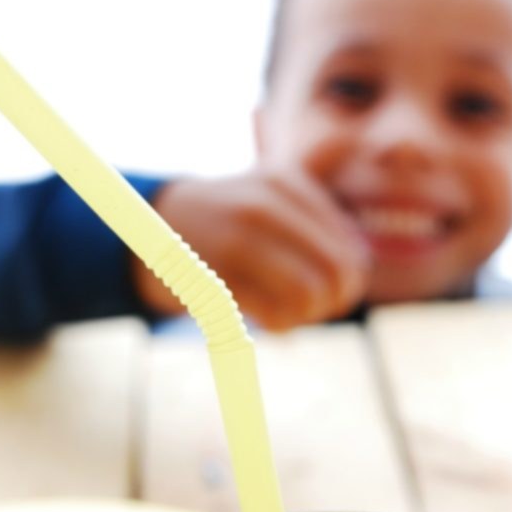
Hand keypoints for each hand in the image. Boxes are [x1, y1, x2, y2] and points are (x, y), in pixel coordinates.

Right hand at [131, 171, 370, 329]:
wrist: (153, 224)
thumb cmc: (229, 220)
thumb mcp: (272, 195)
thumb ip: (320, 224)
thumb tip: (358, 273)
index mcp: (285, 183)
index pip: (350, 249)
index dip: (348, 282)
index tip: (329, 290)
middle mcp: (263, 206)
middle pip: (336, 273)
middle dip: (334, 302)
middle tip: (316, 309)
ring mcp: (235, 240)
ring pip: (308, 296)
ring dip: (305, 317)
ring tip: (290, 316)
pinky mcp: (212, 277)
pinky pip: (272, 316)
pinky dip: (279, 328)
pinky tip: (268, 323)